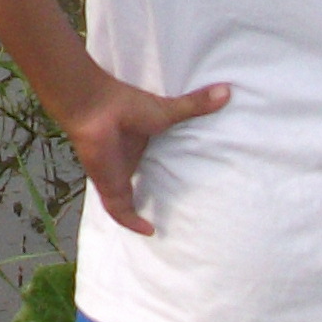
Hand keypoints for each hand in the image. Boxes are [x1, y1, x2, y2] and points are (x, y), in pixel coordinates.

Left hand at [63, 77, 230, 236]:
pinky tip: (150, 231)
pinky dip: (133, 223)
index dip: (162, 177)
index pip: (151, 167)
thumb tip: (227, 90)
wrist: (95, 109)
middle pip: (139, 186)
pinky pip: (121, 213)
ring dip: (140, 214)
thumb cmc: (126, 106)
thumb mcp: (167, 110)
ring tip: (168, 226)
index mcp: (138, 147)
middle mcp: (126, 164)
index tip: (181, 186)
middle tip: (179, 212)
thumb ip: (195, 105)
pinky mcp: (111, 189)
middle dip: (152, 198)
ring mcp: (116, 178)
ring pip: (128, 202)